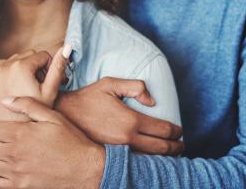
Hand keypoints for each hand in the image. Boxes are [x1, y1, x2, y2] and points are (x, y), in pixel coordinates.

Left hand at [0, 45, 70, 121]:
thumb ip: (58, 67)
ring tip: (25, 88)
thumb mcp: (50, 91)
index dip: (49, 66)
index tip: (50, 80)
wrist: (13, 135)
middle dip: (35, 67)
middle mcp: (3, 67)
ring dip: (20, 69)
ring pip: (11, 61)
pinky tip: (12, 89)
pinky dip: (5, 74)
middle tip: (39, 85)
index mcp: (21, 66)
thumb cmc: (35, 116)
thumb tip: (66, 47)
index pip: (41, 55)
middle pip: (26, 56)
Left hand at [0, 97, 104, 188]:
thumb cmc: (72, 142)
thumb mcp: (53, 117)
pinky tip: (5, 171)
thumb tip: (5, 100)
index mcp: (20, 134)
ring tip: (3, 156)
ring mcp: (16, 173)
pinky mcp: (20, 187)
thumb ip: (27, 105)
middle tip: (0, 142)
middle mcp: (15, 154)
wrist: (87, 169)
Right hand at [56, 77, 183, 154]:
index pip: (163, 130)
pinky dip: (147, 160)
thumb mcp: (110, 84)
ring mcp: (119, 150)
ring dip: (163, 157)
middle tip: (181, 145)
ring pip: (149, 158)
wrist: (64, 115)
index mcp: (131, 120)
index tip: (180, 131)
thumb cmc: (87, 98)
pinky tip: (150, 157)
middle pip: (161, 148)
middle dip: (175, 147)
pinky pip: (136, 161)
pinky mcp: (111, 156)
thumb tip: (152, 101)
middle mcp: (127, 138)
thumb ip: (135, 87)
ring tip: (171, 152)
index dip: (176, 131)